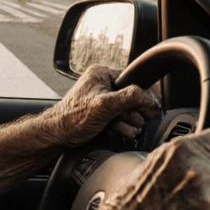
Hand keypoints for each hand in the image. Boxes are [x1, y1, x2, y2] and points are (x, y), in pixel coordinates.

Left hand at [40, 65, 160, 146]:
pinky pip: (118, 116)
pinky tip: (127, 132)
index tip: (151, 107)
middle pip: (130, 95)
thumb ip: (128, 98)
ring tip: (135, 129)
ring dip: (131, 120)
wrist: (57, 135)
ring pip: (125, 108)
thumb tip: (148, 96)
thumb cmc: (73, 118)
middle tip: (142, 120)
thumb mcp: (104, 105)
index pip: (131, 80)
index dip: (142, 95)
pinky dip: (124, 125)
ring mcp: (101, 98)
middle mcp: (101, 83)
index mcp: (101, 74)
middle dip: (136, 111)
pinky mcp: (100, 111)